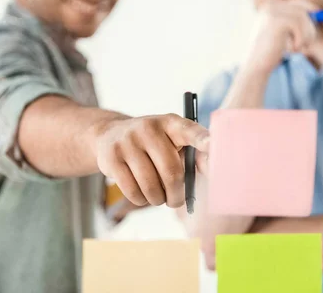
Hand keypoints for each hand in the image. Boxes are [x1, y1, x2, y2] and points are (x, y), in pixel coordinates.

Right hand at [92, 114, 209, 207]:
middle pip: (171, 171)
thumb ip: (193, 154)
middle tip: (176, 201)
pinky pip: (132, 191)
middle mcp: (149, 128)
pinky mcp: (111, 157)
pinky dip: (141, 200)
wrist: (109, 135)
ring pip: (151, 186)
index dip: (203, 139)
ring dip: (158, 200)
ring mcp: (127, 141)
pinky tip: (142, 194)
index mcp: (170, 123)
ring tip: (158, 197)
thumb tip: (212, 170)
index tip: (213, 145)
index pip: (190, 130)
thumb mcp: (170, 141)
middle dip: (176, 194)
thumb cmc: (151, 145)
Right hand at [245, 0, 318, 74]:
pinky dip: (301, 39)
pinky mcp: (276, 20)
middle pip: (302, 10)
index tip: (318, 18)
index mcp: (269, 7)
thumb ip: (297, 21)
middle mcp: (270, 6)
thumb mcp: (284, 34)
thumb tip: (318, 11)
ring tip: (298, 48)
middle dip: (309, 27)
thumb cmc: (270, 52)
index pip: (297, 3)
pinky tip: (292, 49)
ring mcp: (272, 12)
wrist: (256, 64)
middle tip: (307, 43)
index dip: (310, 11)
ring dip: (306, 35)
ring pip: (303, 17)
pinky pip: (299, 25)